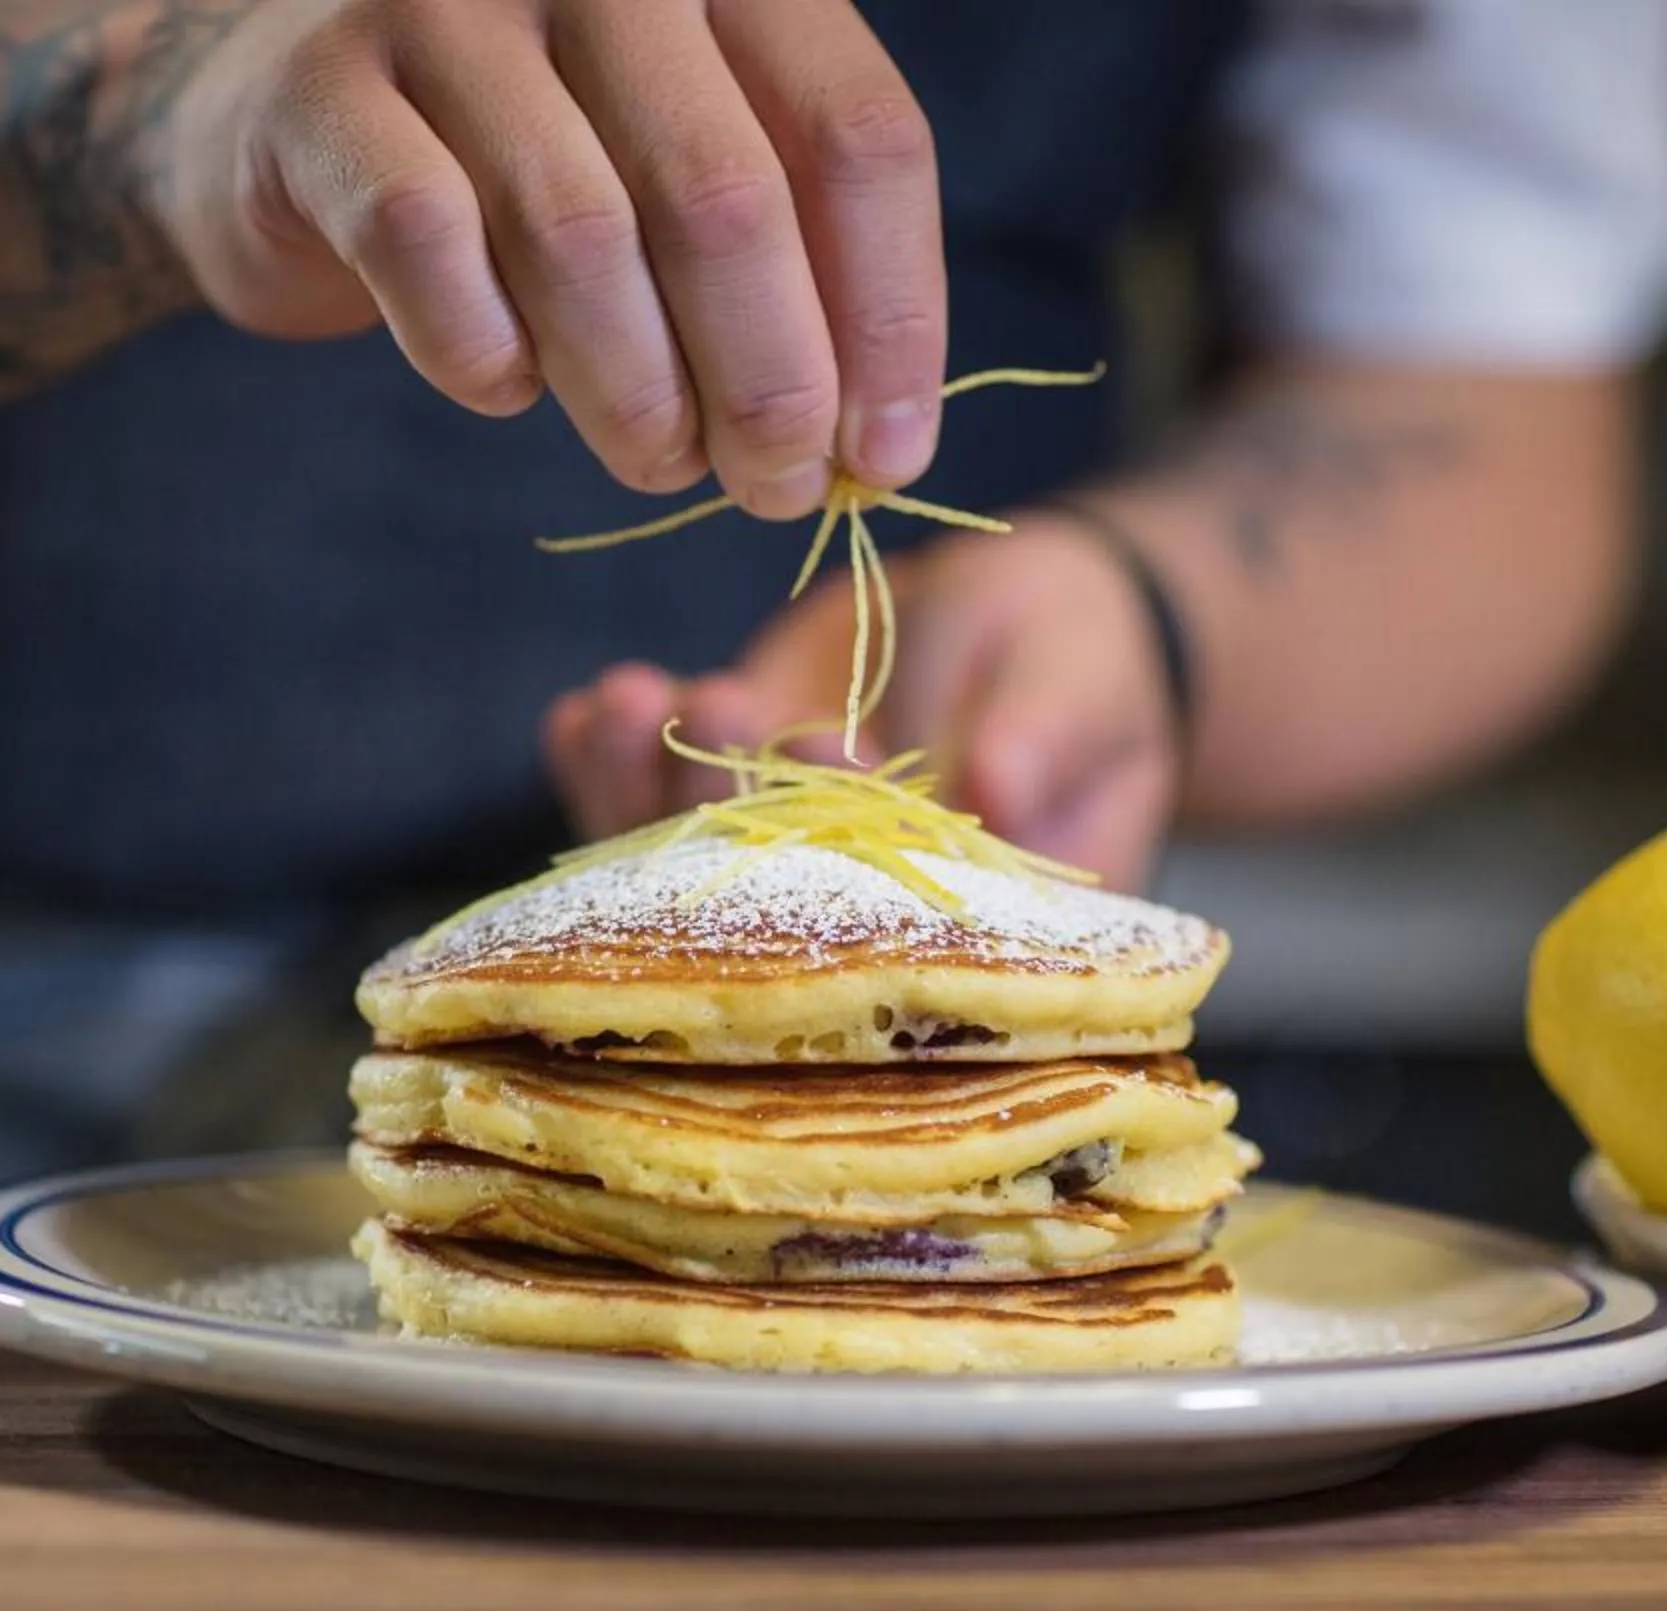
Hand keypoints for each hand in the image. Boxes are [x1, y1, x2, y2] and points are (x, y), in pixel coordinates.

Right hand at [151, 0, 946, 516]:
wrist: (291, 116)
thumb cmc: (534, 163)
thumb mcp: (686, 174)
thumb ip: (791, 265)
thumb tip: (878, 448)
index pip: (859, 135)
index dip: (890, 317)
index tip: (886, 456)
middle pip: (728, 195)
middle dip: (769, 381)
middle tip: (773, 489)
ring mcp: (450, 6)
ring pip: (583, 234)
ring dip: (638, 393)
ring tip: (657, 461)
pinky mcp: (323, 90)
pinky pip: (430, 248)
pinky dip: (484, 354)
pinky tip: (506, 385)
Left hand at [543, 514, 1181, 888]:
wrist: (1022, 628)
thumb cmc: (1081, 665)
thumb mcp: (1086, 689)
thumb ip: (1048, 734)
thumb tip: (997, 787)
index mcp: (964, 926)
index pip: (896, 924)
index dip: (850, 855)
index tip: (831, 750)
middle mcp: (853, 915)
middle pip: (766, 902)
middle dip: (725, 806)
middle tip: (706, 707)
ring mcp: (772, 859)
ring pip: (688, 858)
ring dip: (645, 785)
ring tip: (623, 700)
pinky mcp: (721, 800)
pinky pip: (650, 799)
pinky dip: (607, 762)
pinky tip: (580, 715)